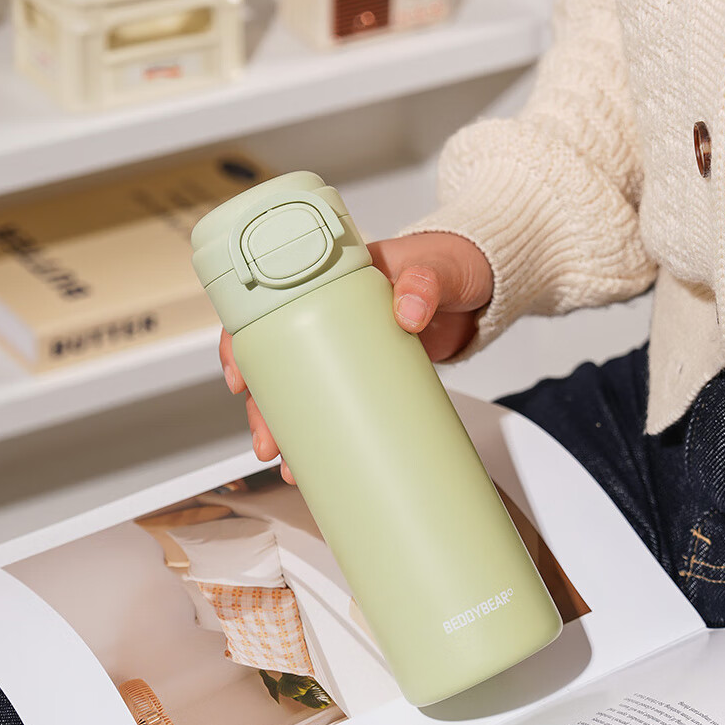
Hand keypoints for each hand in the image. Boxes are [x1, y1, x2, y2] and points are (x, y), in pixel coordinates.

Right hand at [219, 231, 492, 484]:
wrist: (485, 285)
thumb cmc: (451, 261)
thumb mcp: (436, 266)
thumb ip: (425, 281)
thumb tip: (407, 309)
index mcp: (329, 280)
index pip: (266, 308)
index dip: (242, 345)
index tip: (239, 379)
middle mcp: (329, 314)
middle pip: (276, 362)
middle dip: (261, 407)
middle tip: (266, 440)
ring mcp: (349, 346)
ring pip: (301, 389)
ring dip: (286, 427)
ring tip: (287, 463)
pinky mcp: (372, 370)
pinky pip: (338, 400)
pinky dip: (325, 431)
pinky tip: (318, 458)